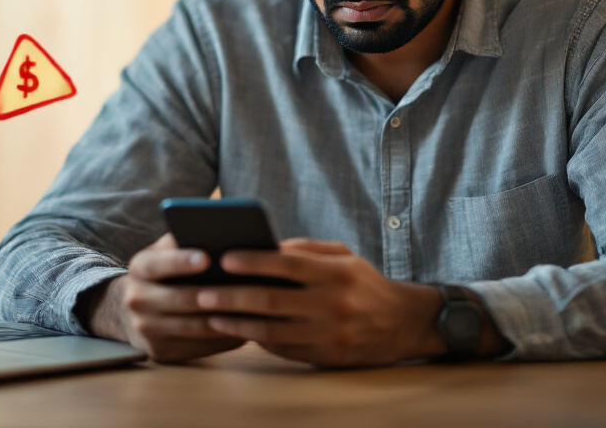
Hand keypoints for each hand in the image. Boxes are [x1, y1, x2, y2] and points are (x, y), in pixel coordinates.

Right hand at [78, 233, 244, 362]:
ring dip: (226, 319)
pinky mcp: (161, 352)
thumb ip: (185, 239)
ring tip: (254, 309)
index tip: (207, 257)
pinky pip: (199, 347)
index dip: (182, 261)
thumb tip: (220, 228)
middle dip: (213, 294)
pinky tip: (245, 327)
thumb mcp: (167, 251)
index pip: (158, 264)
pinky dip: (224, 338)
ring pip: (194, 327)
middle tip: (245, 288)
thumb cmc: (166, 271)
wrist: (137, 308)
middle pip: (180, 299)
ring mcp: (146, 329)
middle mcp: (136, 299)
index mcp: (139, 268)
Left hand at [194, 238, 447, 367]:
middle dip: (233, 296)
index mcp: (337, 273)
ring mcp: (329, 334)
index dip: (253, 261)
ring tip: (211, 315)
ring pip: (272, 330)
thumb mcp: (344, 256)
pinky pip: (282, 349)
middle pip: (272, 300)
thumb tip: (265, 249)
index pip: (288, 264)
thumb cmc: (363, 283)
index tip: (224, 258)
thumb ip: (307, 250)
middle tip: (203, 292)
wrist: (403, 323)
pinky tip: (237, 330)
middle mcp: (333, 304)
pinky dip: (256, 339)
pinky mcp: (326, 357)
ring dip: (236, 323)